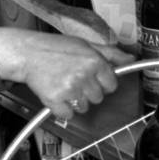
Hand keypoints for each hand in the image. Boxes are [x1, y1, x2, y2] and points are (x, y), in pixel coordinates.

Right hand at [0, 28, 134, 120]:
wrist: (27, 53)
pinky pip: (69, 115)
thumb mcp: (85, 44)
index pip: (112, 84)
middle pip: (98, 97)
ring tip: (63, 84)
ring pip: (84, 107)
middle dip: (88, 90)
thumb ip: (110, 53)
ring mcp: (70, 90)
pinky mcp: (56, 101)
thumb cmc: (55, 48)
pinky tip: (56, 94)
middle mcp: (84, 76)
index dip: (102, 81)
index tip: (91, 77)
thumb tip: (131, 59)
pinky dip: (62, 109)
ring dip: (76, 100)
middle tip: (73, 78)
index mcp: (94, 61)